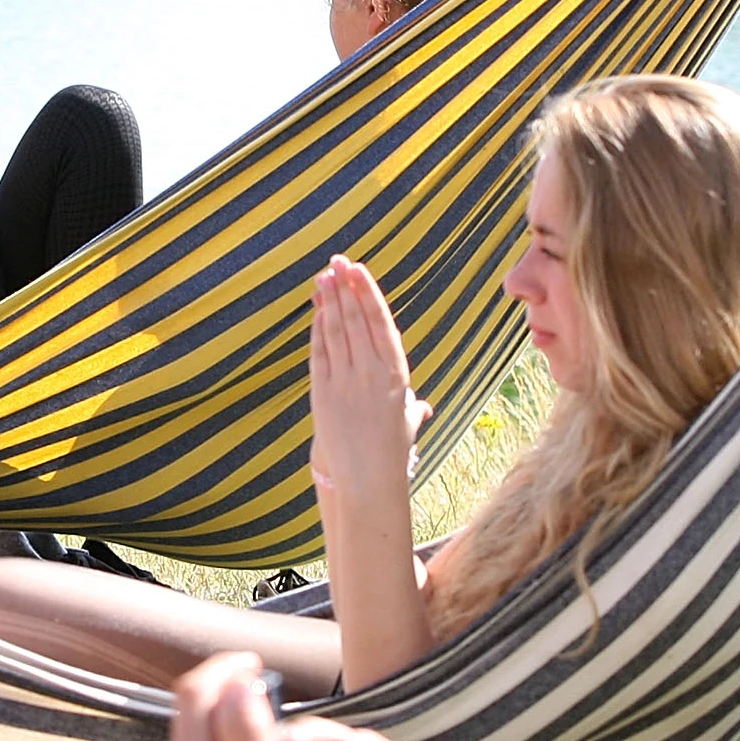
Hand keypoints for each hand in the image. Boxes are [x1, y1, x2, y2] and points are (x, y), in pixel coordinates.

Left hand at [309, 256, 429, 505]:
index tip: (358, 270)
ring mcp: (345, 381)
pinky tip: (316, 311)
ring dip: (329, 301)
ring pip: (336, 331)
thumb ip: (412, 408)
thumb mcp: (407, 423)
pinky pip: (319, 353)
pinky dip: (317, 330)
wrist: (367, 479)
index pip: (381, 322)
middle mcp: (371, 372)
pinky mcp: (323, 392)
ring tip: (324, 277)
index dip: (368, 292)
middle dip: (345, 287)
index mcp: (397, 372)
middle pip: (356, 319)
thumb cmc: (392, 451)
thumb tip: (422, 407)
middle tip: (337, 261)